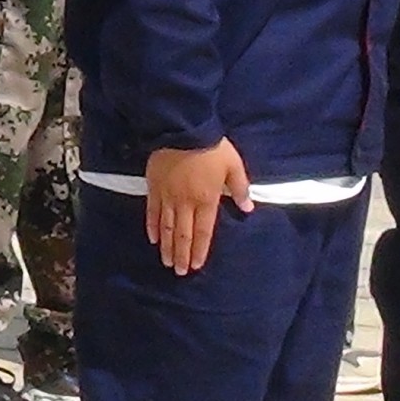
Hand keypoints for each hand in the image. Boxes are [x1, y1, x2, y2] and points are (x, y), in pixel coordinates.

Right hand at [146, 140, 249, 274]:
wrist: (183, 128)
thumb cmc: (211, 147)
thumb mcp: (233, 165)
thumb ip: (239, 188)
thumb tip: (248, 208)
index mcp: (207, 199)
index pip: (204, 232)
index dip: (200, 250)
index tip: (196, 266)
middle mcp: (186, 203)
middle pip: (183, 234)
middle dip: (182, 255)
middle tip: (179, 272)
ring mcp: (168, 196)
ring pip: (166, 227)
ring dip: (167, 246)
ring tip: (166, 261)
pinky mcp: (154, 187)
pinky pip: (152, 211)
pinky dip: (152, 226)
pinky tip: (152, 238)